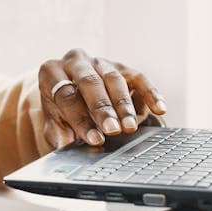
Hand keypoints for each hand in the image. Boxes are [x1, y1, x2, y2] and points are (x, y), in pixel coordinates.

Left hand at [39, 49, 165, 149]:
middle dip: (103, 108)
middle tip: (113, 130)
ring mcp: (100, 61)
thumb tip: (65, 149)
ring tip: (129, 127)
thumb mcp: (53, 121)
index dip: (80, 118)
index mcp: (51, 72)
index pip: (66, 95)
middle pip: (90, 82)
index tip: (93, 139)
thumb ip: (58, 134)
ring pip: (114, 79)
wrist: (72, 90)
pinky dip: (150, 92)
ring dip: (123, 105)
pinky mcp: (121, 66)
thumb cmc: (62, 109)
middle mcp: (75, 61)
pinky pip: (138, 77)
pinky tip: (160, 108)